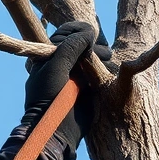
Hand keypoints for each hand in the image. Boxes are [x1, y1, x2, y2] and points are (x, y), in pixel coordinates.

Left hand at [24, 21, 105, 147]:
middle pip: (84, 44)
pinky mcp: (90, 88)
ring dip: (102, 57)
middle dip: (94, 45)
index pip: (68, 33)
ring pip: (94, 57)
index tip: (89, 36)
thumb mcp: (56, 66)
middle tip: (102, 53)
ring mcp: (78, 75)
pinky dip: (106, 69)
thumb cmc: (49, 96)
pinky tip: (109, 72)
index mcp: (50, 55)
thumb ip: (71, 46)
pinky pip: (101, 72)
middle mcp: (65, 62)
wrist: (56, 128)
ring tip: (106, 61)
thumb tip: (89, 31)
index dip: (79, 31)